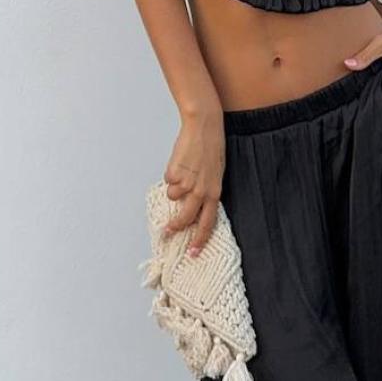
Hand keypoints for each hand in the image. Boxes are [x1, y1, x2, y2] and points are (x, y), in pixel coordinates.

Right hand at [162, 110, 225, 258]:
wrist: (204, 127)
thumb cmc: (212, 148)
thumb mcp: (215, 173)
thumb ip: (206, 190)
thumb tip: (192, 203)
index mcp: (215, 193)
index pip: (208, 223)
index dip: (200, 240)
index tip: (193, 253)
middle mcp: (201, 191)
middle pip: (185, 218)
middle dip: (174, 227)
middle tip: (166, 233)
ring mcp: (187, 183)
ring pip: (172, 196)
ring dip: (174, 188)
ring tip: (182, 172)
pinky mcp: (174, 173)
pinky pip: (168, 180)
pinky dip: (171, 173)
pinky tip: (179, 161)